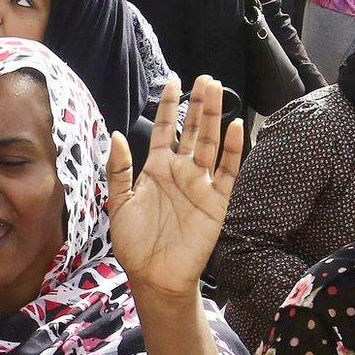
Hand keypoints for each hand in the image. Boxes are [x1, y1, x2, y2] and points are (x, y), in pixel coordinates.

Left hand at [107, 77, 245, 301]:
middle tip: (205, 78)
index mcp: (157, 169)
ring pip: (210, 143)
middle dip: (199, 104)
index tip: (173, 81)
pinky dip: (233, 150)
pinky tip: (238, 127)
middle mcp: (181, 172)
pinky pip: (228, 172)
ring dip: (214, 117)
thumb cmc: (135, 243)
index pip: (167, 129)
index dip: (170, 106)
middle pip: (193, 130)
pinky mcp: (216, 201)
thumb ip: (118, 170)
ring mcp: (200, 184)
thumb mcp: (119, 203)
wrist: (154, 276)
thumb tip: (117, 135)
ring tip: (218, 90)